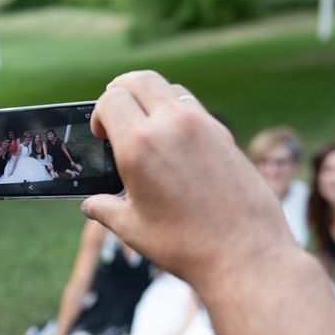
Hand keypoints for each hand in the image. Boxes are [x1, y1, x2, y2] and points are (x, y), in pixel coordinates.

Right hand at [82, 71, 295, 288]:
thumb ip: (105, 209)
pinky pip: (193, 105)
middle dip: (121, 91)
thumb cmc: (184, 244)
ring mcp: (202, 125)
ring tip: (146, 127)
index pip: (111, 99)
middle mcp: (170, 125)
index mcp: (139, 146)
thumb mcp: (132, 228)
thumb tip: (90, 204)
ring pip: (168, 88)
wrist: (244, 254)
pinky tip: (175, 141)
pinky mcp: (224, 134)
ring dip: (150, 98)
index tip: (102, 136)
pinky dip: (176, 111)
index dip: (99, 113)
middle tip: (116, 115)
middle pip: (139, 80)